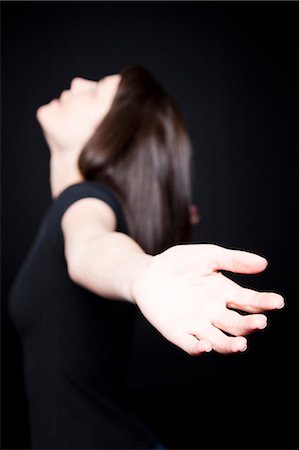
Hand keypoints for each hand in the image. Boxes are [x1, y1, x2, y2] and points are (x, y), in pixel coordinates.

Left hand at [131, 244, 284, 354]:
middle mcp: (214, 312)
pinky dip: (199, 349)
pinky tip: (205, 346)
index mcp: (224, 293)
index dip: (264, 302)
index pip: (249, 302)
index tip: (277, 302)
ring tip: (241, 344)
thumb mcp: (207, 256)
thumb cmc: (178, 262)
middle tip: (260, 323)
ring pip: (219, 341)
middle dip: (250, 325)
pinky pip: (190, 345)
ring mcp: (197, 324)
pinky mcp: (177, 333)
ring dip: (231, 345)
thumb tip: (264, 263)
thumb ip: (233, 260)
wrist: (147, 272)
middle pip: (237, 324)